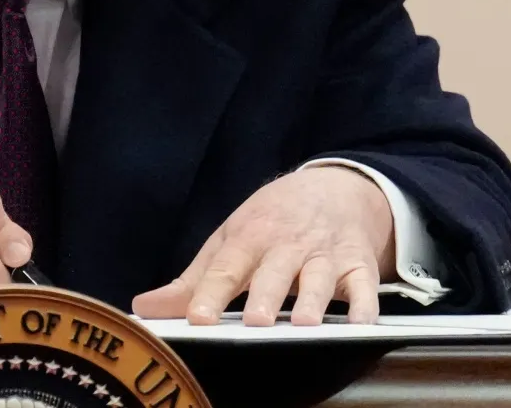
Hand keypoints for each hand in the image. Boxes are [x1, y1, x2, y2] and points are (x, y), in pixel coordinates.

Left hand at [130, 166, 394, 326]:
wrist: (334, 186)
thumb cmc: (272, 221)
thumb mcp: (230, 239)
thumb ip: (191, 281)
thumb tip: (144, 307)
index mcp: (250, 237)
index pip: (227, 267)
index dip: (210, 293)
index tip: (197, 318)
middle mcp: (287, 245)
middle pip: (275, 271)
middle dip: (267, 295)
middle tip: (256, 321)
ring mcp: (325, 254)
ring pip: (320, 277)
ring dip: (314, 299)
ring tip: (305, 323)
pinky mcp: (359, 264)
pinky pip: (365, 285)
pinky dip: (366, 303)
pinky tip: (361, 323)